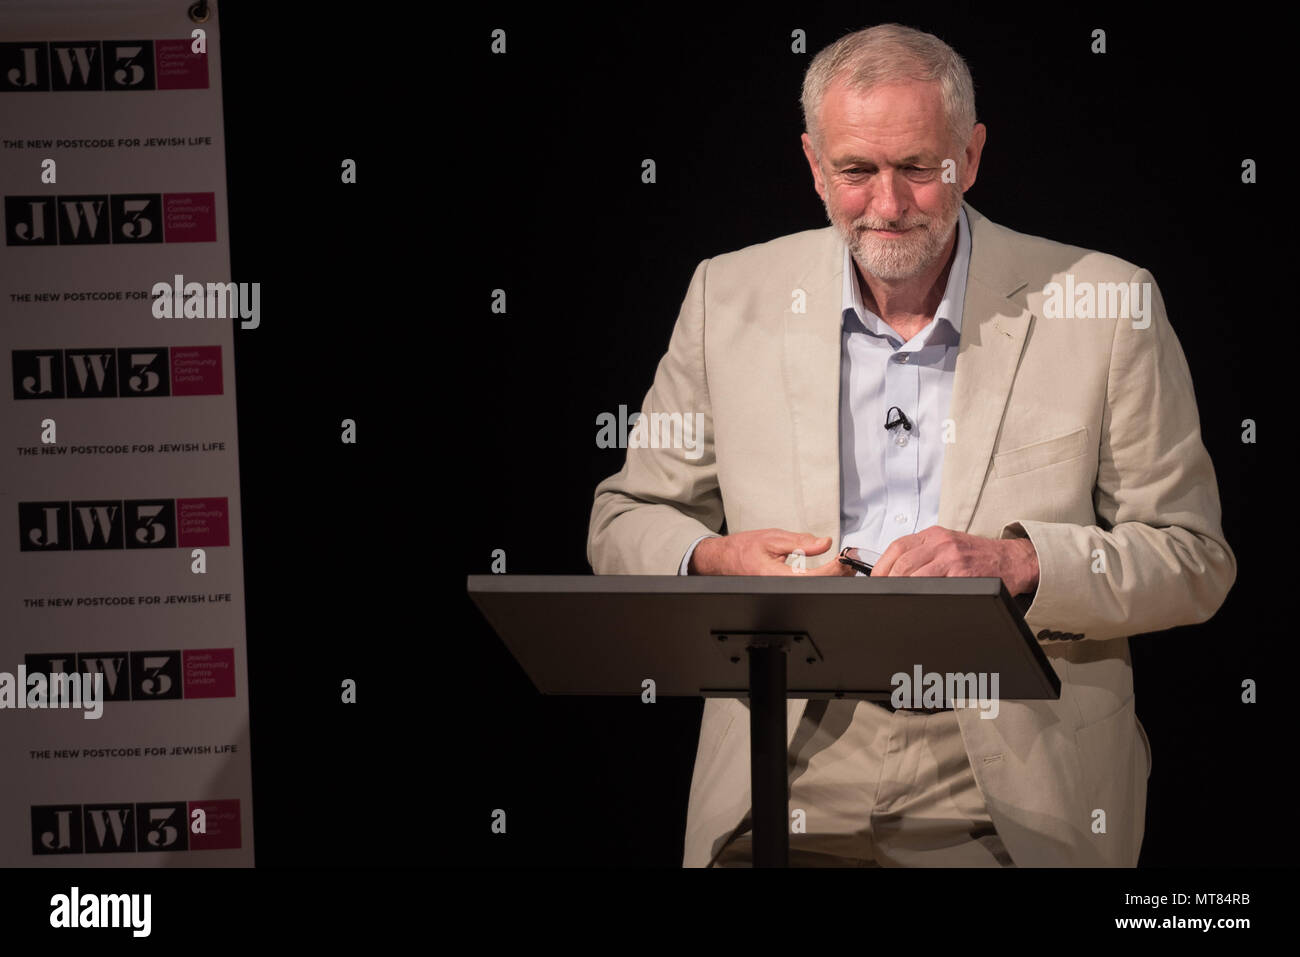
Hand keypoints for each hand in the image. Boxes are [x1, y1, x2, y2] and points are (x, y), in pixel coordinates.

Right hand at [689, 529, 856, 575]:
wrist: (725, 559)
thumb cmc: (744, 548)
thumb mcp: (772, 537)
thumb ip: (800, 542)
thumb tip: (824, 543)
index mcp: (775, 574)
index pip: (811, 576)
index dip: (831, 569)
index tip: (842, 559)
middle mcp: (779, 586)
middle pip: (816, 586)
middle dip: (837, 575)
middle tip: (849, 561)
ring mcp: (781, 590)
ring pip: (813, 588)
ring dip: (831, 577)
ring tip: (843, 564)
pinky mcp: (784, 589)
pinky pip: (807, 587)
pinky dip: (822, 578)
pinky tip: (830, 570)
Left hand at [872, 525, 1039, 595]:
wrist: (1011, 560)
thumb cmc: (978, 555)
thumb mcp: (948, 544)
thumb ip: (924, 553)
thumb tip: (894, 572)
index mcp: (934, 535)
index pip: (897, 547)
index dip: (881, 566)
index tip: (875, 579)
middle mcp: (942, 543)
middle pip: (902, 562)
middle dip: (888, 581)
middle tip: (883, 594)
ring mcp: (952, 558)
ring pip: (914, 575)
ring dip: (902, 589)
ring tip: (897, 600)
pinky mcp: (963, 574)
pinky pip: (935, 586)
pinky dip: (923, 595)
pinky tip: (919, 601)